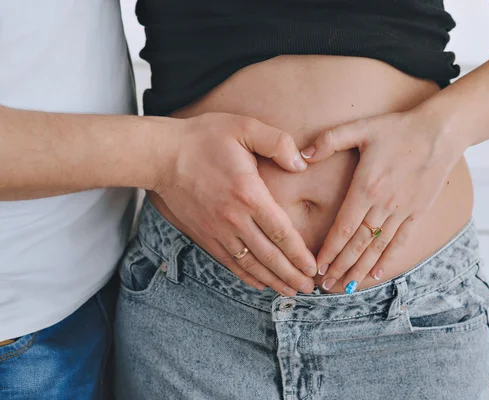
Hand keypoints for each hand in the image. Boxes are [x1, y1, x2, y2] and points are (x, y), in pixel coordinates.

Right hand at [154, 112, 316, 295]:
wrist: (162, 155)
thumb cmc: (204, 138)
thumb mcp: (244, 127)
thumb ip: (277, 143)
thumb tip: (301, 164)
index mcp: (249, 194)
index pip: (281, 232)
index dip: (299, 253)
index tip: (313, 266)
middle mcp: (234, 218)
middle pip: (269, 255)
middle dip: (292, 275)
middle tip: (310, 288)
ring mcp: (218, 230)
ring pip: (250, 264)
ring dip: (273, 280)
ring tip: (291, 292)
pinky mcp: (204, 235)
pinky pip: (229, 262)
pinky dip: (247, 276)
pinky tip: (261, 284)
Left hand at [300, 110, 463, 292]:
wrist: (440, 132)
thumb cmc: (397, 128)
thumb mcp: (360, 128)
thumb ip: (329, 141)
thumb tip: (302, 155)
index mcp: (366, 188)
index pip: (344, 228)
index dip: (330, 250)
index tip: (318, 266)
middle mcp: (383, 205)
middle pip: (358, 244)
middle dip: (340, 266)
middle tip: (326, 285)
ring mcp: (402, 211)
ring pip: (377, 247)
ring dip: (360, 269)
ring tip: (346, 287)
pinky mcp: (418, 212)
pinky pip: (401, 241)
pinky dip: (388, 259)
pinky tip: (377, 274)